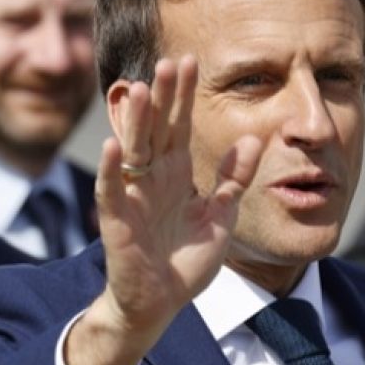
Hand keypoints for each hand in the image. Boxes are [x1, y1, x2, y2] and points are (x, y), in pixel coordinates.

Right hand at [66, 56, 262, 364]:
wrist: (161, 303)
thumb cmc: (186, 260)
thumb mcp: (220, 216)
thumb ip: (233, 180)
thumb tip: (254, 141)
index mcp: (175, 173)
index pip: (179, 125)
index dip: (183, 95)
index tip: (190, 61)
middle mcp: (151, 177)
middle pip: (156, 129)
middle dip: (163, 97)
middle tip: (168, 62)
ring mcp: (132, 196)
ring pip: (132, 151)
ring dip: (136, 121)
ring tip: (143, 90)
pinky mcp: (116, 221)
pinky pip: (111, 191)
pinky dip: (111, 170)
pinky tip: (113, 145)